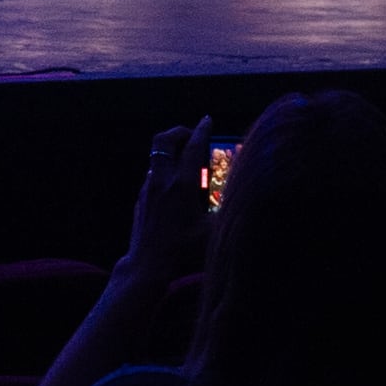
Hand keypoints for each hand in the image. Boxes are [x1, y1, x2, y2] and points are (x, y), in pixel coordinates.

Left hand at [118, 114, 218, 282]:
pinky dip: (165, 170)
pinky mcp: (141, 199)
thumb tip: (244, 201)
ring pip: (156, 156)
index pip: (193, 147)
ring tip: (187, 160)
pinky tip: (176, 186)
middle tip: (193, 134)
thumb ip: (229, 212)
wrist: (148, 265)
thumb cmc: (183, 251)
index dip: (202, 130)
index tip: (207, 120)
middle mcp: (162, 181)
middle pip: (164, 140)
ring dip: (171, 151)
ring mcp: (148, 188)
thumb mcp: (213, 233)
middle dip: (179, 131)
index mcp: (182, 185)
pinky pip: (153, 174)